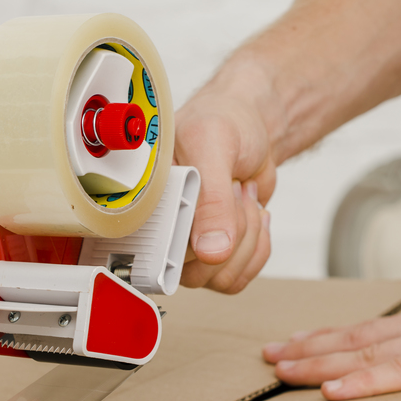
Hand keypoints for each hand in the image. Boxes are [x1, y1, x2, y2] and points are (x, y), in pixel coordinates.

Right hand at [174, 69, 277, 292]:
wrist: (249, 128)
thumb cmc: (220, 122)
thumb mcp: (213, 145)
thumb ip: (212, 199)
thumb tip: (211, 252)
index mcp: (142, 200)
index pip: (152, 252)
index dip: (184, 243)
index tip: (205, 212)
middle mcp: (160, 229)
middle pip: (192, 272)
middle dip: (229, 229)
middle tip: (230, 187)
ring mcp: (188, 248)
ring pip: (220, 277)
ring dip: (247, 238)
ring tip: (240, 196)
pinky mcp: (215, 256)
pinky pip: (237, 278)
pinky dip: (258, 247)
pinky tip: (253, 213)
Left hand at [261, 270, 400, 399]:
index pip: (375, 329)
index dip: (333, 336)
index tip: (297, 340)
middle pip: (358, 339)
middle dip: (310, 348)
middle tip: (268, 356)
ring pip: (368, 353)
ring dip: (320, 362)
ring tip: (281, 369)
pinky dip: (364, 383)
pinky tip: (332, 391)